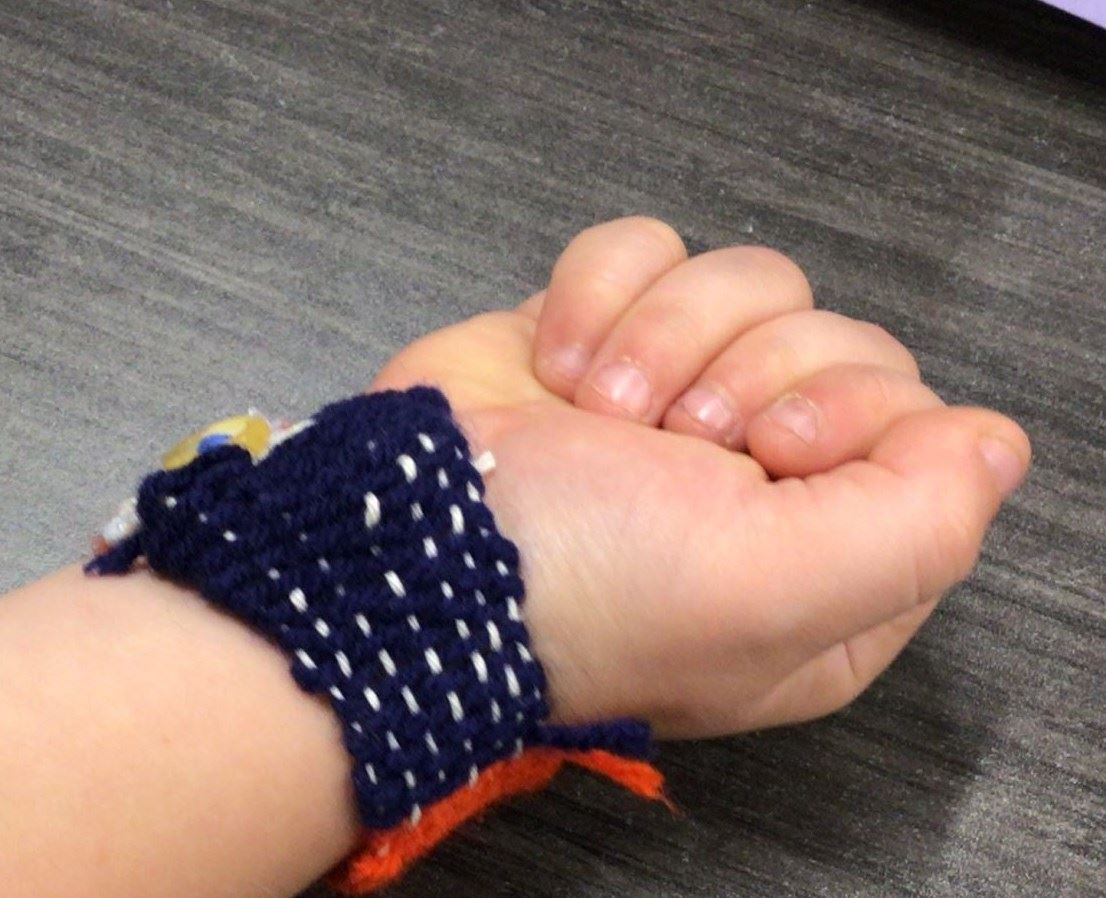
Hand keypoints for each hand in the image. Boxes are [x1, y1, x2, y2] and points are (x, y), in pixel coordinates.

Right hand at [370, 217, 1029, 737]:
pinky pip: (652, 249)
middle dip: (749, 374)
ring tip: (602, 413)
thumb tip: (991, 442)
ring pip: (750, 282)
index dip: (857, 418)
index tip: (773, 454)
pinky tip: (561, 369)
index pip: (923, 436)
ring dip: (664, 340)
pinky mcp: (606, 335)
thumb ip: (924, 524)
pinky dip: (599, 293)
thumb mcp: (777, 593)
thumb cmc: (582, 592)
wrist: (410, 543)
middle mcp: (759, 483)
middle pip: (841, 343)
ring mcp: (679, 398)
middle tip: (676, 440)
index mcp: (821, 566)